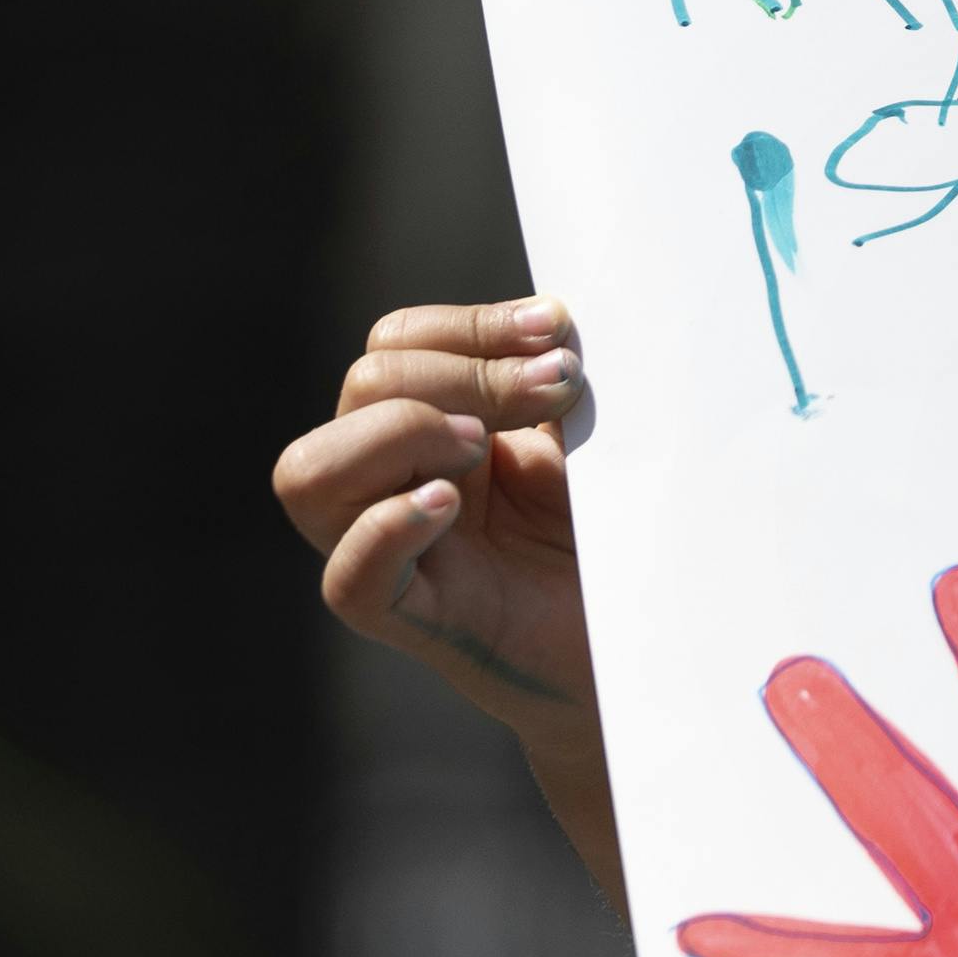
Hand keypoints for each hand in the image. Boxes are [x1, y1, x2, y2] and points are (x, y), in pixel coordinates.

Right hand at [273, 298, 622, 902]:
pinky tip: (450, 505)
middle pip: (361, 386)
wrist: (648, 644)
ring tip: (483, 449)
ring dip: (400, 434)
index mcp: (437, 427)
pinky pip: (347, 579)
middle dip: (460, 369)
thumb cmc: (614, 535)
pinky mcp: (411, 621)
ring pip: (309, 473)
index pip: (396, 344)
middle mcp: (397, 482)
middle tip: (555, 388)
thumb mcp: (587, 440)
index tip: (561, 330)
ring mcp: (392, 552)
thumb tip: (565, 312)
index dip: (470, 324)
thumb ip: (558, 380)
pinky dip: (386, 530)